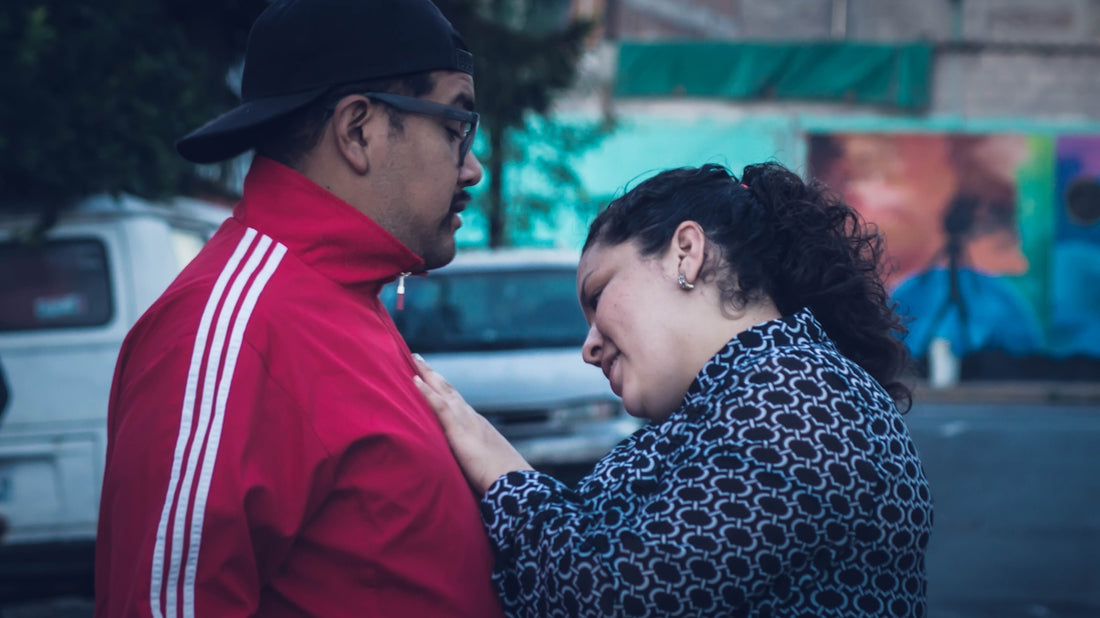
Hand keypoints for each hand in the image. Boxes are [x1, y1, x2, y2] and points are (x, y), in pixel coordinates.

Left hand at [413, 355, 533, 493]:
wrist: (513, 482)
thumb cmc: (500, 479)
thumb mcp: (482, 465)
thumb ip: (472, 460)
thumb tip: (464, 466)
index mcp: (476, 425)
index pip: (455, 402)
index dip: (442, 389)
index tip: (431, 376)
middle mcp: (471, 418)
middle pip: (449, 390)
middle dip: (433, 374)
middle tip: (419, 359)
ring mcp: (466, 422)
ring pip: (444, 391)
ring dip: (428, 375)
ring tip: (415, 360)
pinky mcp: (459, 431)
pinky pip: (440, 407)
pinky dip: (427, 393)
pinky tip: (415, 382)